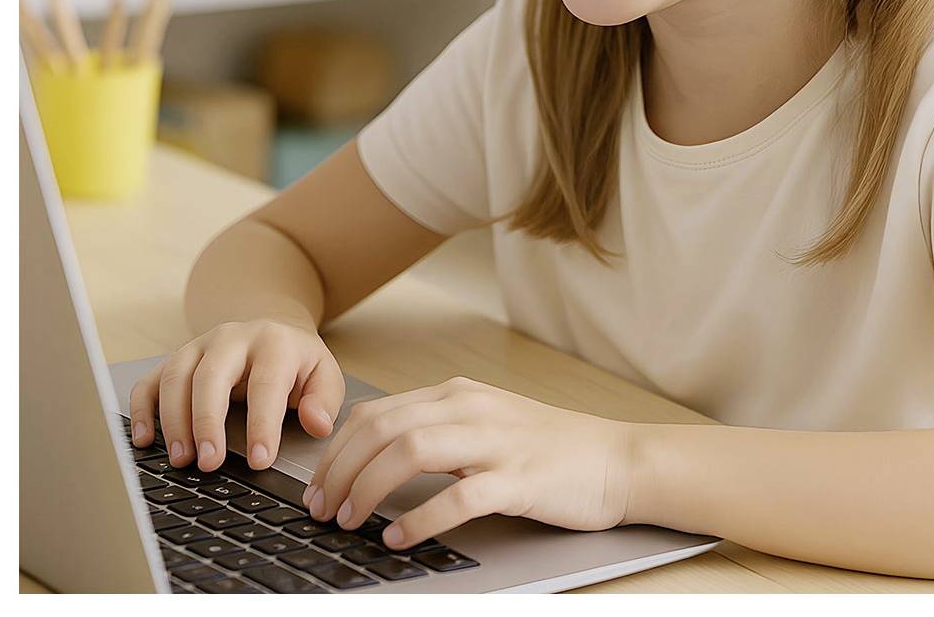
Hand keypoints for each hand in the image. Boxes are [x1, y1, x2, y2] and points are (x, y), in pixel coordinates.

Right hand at [128, 318, 344, 470]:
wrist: (273, 331)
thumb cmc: (297, 363)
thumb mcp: (323, 375)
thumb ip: (324, 400)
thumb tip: (316, 424)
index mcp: (274, 343)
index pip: (266, 384)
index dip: (262, 425)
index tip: (261, 461)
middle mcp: (233, 339)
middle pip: (211, 376)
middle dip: (207, 422)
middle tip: (209, 463)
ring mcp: (200, 346)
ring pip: (176, 376)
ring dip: (174, 420)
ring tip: (181, 459)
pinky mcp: (176, 358)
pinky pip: (150, 380)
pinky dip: (143, 409)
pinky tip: (145, 440)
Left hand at [302, 375, 636, 549]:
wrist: (616, 460)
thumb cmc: (550, 449)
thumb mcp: (486, 425)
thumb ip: (438, 432)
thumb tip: (375, 460)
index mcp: (458, 394)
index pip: (376, 412)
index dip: (336, 450)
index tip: (317, 486)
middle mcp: (472, 409)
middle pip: (384, 428)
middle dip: (340, 471)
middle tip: (320, 509)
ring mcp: (496, 441)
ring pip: (411, 451)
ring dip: (368, 489)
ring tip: (348, 521)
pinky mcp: (519, 478)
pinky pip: (457, 497)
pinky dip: (419, 519)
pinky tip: (399, 539)